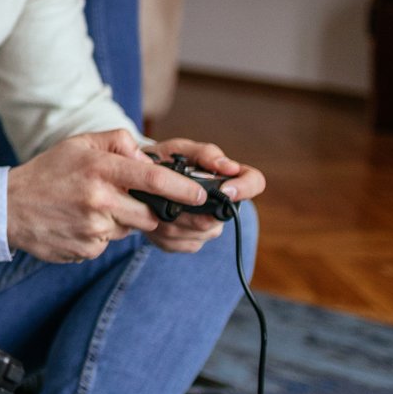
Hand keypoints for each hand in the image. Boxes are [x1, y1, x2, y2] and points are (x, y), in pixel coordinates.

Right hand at [5, 129, 204, 263]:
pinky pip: (108, 244)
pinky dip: (100, 235)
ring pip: (128, 230)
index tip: (199, 195)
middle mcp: (99, 200)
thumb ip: (118, 143)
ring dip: (119, 222)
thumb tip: (146, 158)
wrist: (8, 208)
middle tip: (120, 199)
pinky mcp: (86, 250)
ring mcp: (93, 228)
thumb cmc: (48, 173)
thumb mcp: (79, 144)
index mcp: (100, 170)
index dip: (182, 189)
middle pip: (148, 214)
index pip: (153, 179)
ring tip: (89, 208)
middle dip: (145, 210)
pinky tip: (77, 223)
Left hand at [139, 137, 263, 253]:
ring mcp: (209, 227)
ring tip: (157, 203)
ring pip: (198, 232)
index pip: (255, 182)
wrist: (137, 178)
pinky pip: (180, 244)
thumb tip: (228, 166)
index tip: (224, 191)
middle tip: (167, 195)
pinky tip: (154, 218)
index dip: (245, 188)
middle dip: (191, 207)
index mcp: (228, 178)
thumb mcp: (180, 149)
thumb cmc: (163, 159)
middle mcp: (223, 206)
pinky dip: (162, 232)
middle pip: (219, 217)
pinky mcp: (190, 242)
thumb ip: (204, 153)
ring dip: (174, 219)